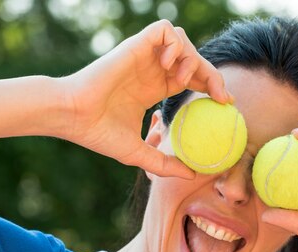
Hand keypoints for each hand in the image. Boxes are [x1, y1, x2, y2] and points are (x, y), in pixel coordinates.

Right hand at [59, 20, 231, 177]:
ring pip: (183, 40)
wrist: (73, 116)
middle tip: (220, 96)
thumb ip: (165, 163)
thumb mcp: (139, 154)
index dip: (211, 87)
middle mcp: (151, 70)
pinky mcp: (135, 46)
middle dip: (213, 75)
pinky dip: (176, 44)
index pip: (191, 79)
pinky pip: (165, 30)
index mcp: (153, 89)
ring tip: (183, 81)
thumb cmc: (99, 134)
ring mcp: (144, 56)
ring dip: (193, 58)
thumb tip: (192, 175)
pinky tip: (170, 67)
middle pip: (193, 59)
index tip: (224, 103)